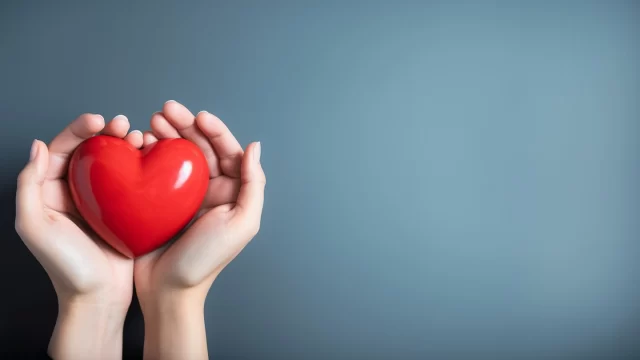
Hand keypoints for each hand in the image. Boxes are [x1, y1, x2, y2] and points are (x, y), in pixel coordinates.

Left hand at [15, 114, 142, 359]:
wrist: (97, 299)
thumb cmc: (66, 268)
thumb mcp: (35, 226)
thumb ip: (28, 186)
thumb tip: (39, 146)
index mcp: (49, 192)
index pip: (63, 149)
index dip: (79, 130)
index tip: (99, 121)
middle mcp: (75, 193)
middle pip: (90, 151)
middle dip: (106, 132)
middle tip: (122, 125)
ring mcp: (102, 202)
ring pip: (113, 162)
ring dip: (126, 145)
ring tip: (140, 138)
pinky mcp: (124, 211)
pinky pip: (132, 181)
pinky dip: (141, 166)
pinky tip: (151, 158)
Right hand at [134, 101, 265, 358]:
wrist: (168, 290)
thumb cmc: (207, 260)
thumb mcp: (242, 224)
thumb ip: (253, 185)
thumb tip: (254, 146)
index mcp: (231, 192)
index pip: (226, 151)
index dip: (214, 129)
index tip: (198, 116)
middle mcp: (209, 189)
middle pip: (199, 147)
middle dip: (184, 124)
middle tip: (165, 109)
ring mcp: (182, 194)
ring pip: (176, 154)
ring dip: (165, 133)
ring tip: (150, 122)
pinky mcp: (157, 200)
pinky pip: (154, 169)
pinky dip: (148, 152)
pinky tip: (140, 141)